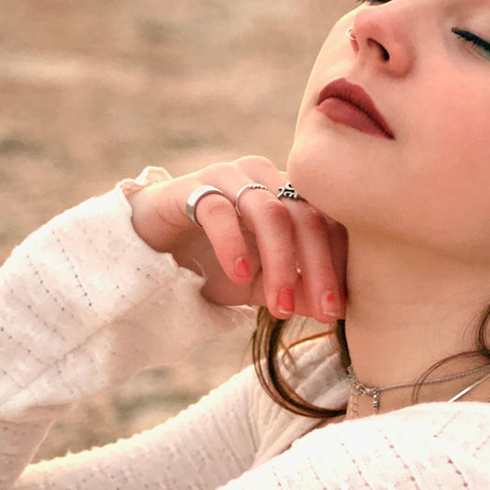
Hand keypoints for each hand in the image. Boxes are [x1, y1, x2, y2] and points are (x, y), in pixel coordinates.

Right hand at [128, 158, 346, 319]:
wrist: (147, 250)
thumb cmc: (211, 264)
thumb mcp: (258, 285)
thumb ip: (293, 290)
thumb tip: (332, 310)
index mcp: (289, 194)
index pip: (328, 221)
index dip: (339, 264)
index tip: (341, 308)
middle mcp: (265, 177)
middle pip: (306, 216)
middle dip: (319, 268)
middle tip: (325, 312)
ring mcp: (229, 177)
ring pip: (270, 212)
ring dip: (281, 263)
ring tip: (281, 306)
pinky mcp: (191, 186)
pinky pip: (220, 210)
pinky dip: (234, 244)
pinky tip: (240, 276)